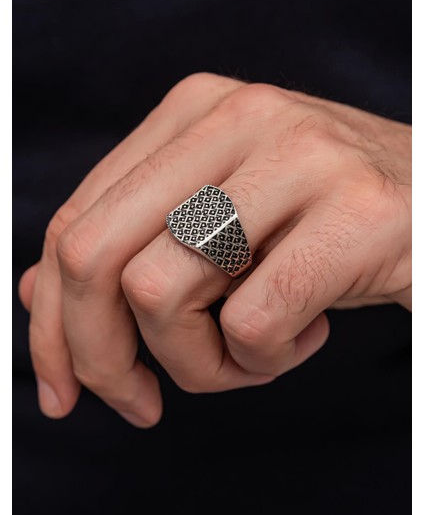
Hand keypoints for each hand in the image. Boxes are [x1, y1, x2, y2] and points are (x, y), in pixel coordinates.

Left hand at [19, 73, 411, 426]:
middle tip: (134, 403)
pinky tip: (308, 333)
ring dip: (199, 363)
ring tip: (250, 352)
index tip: (65, 389)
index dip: (50, 321)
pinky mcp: (352, 214)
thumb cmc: (316, 217)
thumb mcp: (214, 217)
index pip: (76, 223)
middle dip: (95, 354)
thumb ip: (128, 244)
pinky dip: (266, 362)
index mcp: (192, 111)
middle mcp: (237, 117)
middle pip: (94, 257)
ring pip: (161, 295)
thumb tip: (33, 292)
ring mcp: (297, 158)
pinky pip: (254, 326)